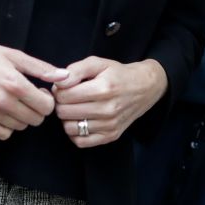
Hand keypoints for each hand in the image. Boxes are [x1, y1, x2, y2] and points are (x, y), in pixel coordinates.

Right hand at [0, 30, 64, 140]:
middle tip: (28, 97)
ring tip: (13, 101)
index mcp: (15, 84)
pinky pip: (4, 134)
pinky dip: (7, 125)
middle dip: (36, 109)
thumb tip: (64, 77)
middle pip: (36, 119)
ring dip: (22, 117)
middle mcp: (3, 102)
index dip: (47, 100)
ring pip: (21, 127)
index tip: (40, 92)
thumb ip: (41, 69)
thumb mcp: (14, 55)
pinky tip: (2, 111)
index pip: (46, 107)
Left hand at [53, 57, 168, 147]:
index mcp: (103, 89)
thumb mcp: (98, 63)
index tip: (65, 87)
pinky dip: (75, 133)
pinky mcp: (111, 136)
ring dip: (67, 118)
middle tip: (68, 97)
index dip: (59, 90)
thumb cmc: (118, 74)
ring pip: (70, 128)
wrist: (145, 87)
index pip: (64, 96)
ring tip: (74, 108)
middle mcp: (107, 109)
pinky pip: (81, 142)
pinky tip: (81, 121)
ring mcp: (110, 125)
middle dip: (61, 103)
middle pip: (64, 112)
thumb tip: (59, 82)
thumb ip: (76, 70)